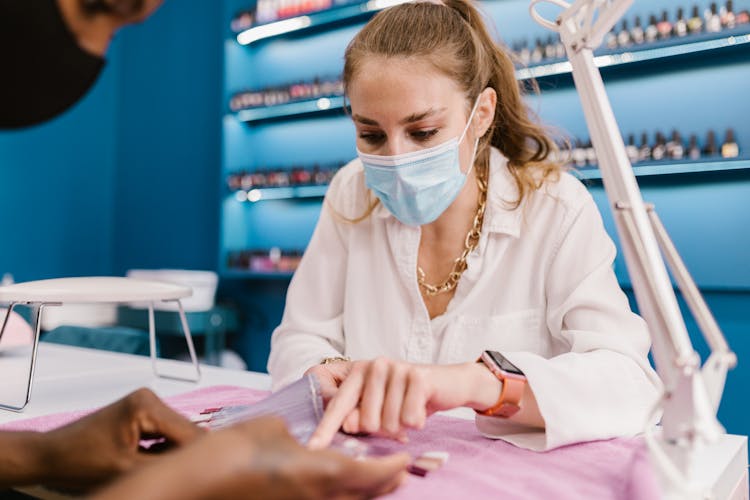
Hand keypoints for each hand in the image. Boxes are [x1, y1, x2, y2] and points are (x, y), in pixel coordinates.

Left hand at [37, 388, 201, 491]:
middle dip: (184, 453)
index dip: (197, 455)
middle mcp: (150, 399)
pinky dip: (164, 449)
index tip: (204, 472)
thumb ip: (166, 464)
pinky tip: (150, 461)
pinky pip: (166, 432)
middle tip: (175, 474)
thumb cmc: (77, 459)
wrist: (52, 455)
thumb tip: (194, 465)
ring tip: (154, 467)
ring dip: (174, 452)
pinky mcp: (143, 413)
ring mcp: (146, 404)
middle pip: (187, 430)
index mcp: (146, 405)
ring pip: (179, 433)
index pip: (189, 432)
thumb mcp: (128, 468)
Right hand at [92, 416, 409, 499]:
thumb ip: (298, 434)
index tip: (405, 459)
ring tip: (373, 479)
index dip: (392, 468)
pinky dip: (338, 496)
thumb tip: (304, 440)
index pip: (370, 476)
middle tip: (398, 471)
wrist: (196, 484)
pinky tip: (333, 484)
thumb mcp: (272, 427)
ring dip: (363, 494)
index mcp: (319, 474)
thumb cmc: (232, 450)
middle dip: (384, 485)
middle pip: (363, 498)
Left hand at [308, 358, 500, 448]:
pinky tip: (421, 409)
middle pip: (366, 421)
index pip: (339, 405)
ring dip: (402, 427)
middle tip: (397, 416)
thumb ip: (361, 417)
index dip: (326, 429)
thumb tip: (348, 425)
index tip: (313, 448)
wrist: (450, 384)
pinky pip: (409, 419)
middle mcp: (375, 365)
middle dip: (383, 429)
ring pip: (388, 423)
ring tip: (410, 411)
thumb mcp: (381, 409)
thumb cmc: (409, 398)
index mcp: (359, 372)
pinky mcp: (418, 376)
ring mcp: (396, 368)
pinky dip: (417, 422)